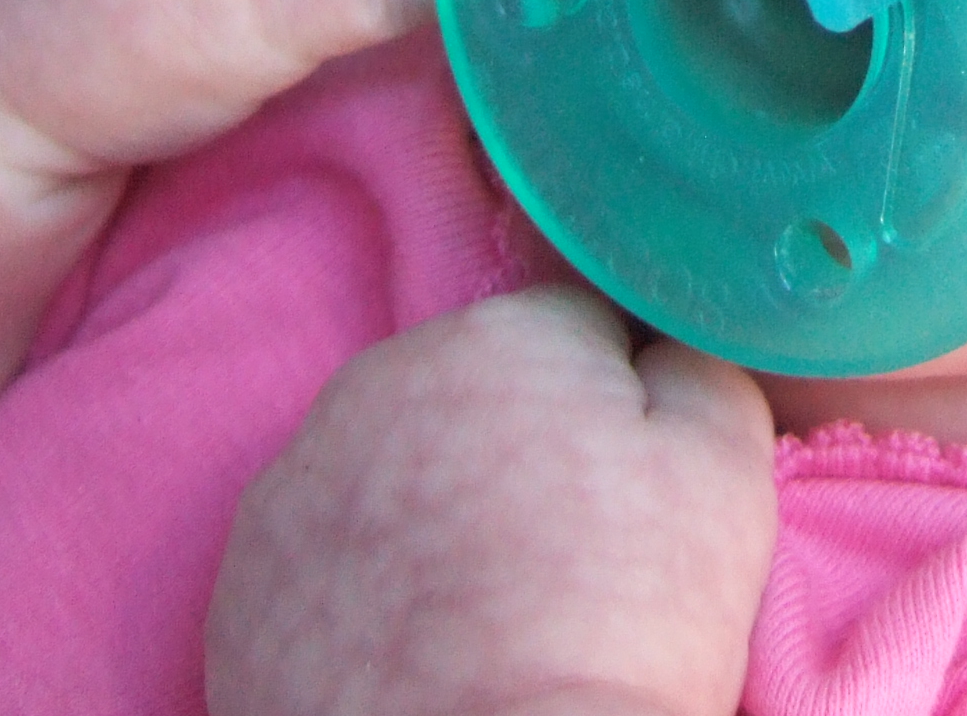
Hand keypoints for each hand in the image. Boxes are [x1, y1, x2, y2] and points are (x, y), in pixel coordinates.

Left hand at [206, 286, 777, 715]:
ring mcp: (295, 477)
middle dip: (523, 444)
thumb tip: (666, 343)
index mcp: (500, 331)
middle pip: (482, 386)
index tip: (639, 487)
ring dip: (439, 503)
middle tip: (572, 554)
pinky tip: (419, 641)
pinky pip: (332, 544)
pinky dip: (370, 576)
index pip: (585, 326)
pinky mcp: (244, 576)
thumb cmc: (615, 625)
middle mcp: (379, 377)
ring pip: (399, 459)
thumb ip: (699, 366)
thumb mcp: (722, 473)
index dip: (626, 407)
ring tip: (490, 607)